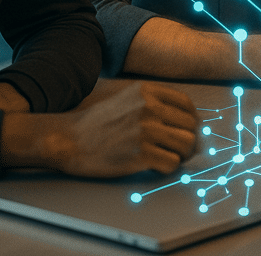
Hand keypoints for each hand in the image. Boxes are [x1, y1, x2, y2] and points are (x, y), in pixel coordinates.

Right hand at [51, 81, 198, 176]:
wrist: (69, 140)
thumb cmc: (96, 123)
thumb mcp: (125, 98)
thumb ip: (152, 102)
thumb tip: (185, 116)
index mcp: (146, 92)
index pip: (187, 105)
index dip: (191, 120)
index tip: (186, 130)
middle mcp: (149, 108)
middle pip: (191, 126)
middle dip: (187, 140)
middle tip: (177, 149)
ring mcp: (146, 131)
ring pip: (187, 145)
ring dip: (180, 154)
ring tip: (167, 157)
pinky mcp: (141, 154)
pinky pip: (172, 163)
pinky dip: (168, 168)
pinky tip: (156, 166)